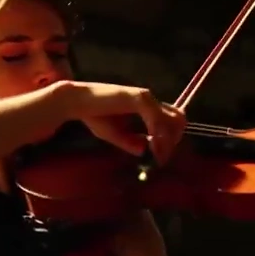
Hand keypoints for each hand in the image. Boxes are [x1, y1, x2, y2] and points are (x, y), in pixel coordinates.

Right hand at [59, 81, 185, 163]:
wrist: (76, 101)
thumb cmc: (94, 115)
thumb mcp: (117, 135)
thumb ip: (132, 142)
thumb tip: (146, 152)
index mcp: (146, 105)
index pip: (172, 119)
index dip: (170, 139)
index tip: (159, 156)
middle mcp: (149, 99)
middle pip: (179, 119)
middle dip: (173, 141)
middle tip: (159, 158)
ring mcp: (145, 97)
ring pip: (171, 120)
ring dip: (166, 141)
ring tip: (155, 156)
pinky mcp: (137, 99)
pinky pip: (156, 120)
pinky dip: (157, 136)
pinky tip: (150, 148)